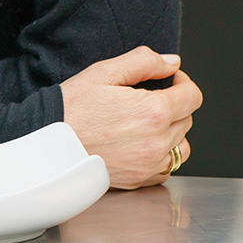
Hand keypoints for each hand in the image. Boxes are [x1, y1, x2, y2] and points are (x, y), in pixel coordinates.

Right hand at [60, 46, 201, 189]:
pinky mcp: (138, 181)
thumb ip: (144, 62)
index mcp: (153, 112)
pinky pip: (166, 169)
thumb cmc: (73, 108)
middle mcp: (156, 142)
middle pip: (188, 120)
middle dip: (176, 104)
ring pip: (182, 147)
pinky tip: (141, 143)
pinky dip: (161, 156)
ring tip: (148, 122)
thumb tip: (172, 62)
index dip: (183, 82)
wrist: (50, 145)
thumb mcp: (106, 71)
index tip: (171, 80)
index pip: (193, 97)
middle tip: (151, 97)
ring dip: (173, 132)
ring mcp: (148, 165)